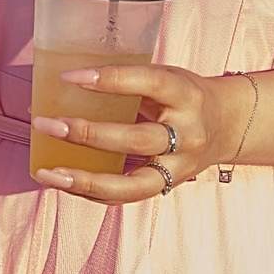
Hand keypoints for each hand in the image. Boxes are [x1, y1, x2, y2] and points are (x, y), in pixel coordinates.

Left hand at [29, 63, 256, 204]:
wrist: (227, 126)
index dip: (109, 80)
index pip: (148, 83)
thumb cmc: (184, 96)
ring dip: (84, 181)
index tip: (69, 77)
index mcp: (185, 95)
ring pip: (131, 184)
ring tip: (48, 173)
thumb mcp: (167, 78)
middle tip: (46, 124)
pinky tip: (64, 182)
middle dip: (86, 134)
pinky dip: (92, 192)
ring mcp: (179, 167)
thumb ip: (130, 82)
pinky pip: (126, 196)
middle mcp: (187, 134)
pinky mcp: (168, 187)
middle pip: (135, 139)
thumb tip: (66, 83)